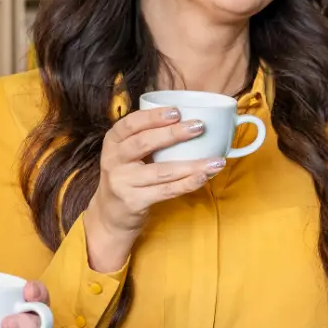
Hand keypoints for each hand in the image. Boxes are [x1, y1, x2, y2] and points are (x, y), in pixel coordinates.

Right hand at [83, 107, 224, 270]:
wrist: (111, 215)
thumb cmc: (127, 176)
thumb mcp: (126, 154)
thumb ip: (146, 138)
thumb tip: (188, 120)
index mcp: (112, 142)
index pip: (130, 124)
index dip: (153, 116)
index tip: (177, 112)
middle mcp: (113, 160)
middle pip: (143, 143)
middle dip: (173, 134)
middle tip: (198, 127)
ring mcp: (123, 182)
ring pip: (161, 171)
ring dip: (191, 165)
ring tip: (216, 161)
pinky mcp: (134, 201)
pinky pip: (166, 191)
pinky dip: (187, 184)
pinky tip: (203, 177)